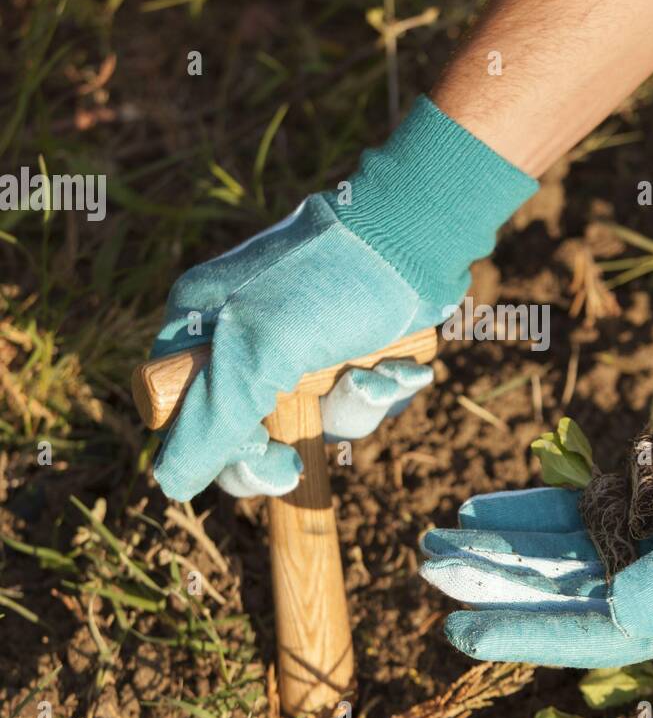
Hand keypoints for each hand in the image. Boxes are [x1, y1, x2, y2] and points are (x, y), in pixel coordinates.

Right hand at [148, 97, 535, 501]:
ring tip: (372, 378)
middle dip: (287, 447)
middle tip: (301, 462)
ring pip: (313, 421)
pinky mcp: (348, 350)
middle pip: (247, 433)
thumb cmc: (329, 282)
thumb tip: (171, 485)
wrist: (417, 232)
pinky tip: (397, 366)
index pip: (183, 416)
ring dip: (348, 412)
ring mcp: (297, 346)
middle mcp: (243, 338)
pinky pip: (354, 401)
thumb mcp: (259, 351)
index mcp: (200, 326)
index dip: (217, 449)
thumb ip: (213, 421)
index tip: (261, 457)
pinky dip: (379, 392)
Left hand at [420, 403, 652, 666]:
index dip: (523, 631)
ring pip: (557, 552)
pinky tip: (484, 506)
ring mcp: (648, 550)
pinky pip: (576, 513)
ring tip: (436, 536)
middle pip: (557, 591)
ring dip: (500, 545)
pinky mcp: (646, 509)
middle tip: (425, 563)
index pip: (588, 634)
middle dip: (492, 580)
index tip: (458, 629)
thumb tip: (616, 614)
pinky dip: (532, 510)